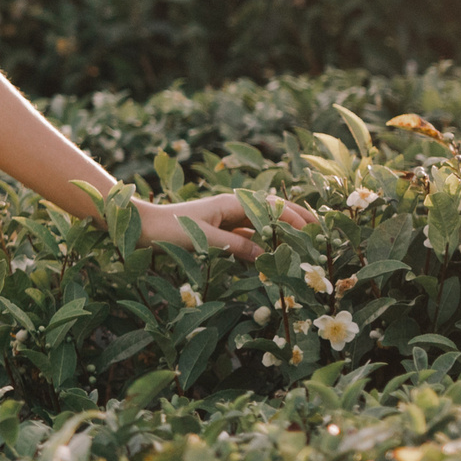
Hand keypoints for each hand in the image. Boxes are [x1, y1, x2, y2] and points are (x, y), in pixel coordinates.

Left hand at [134, 191, 316, 261]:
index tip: (315, 231)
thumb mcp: (205, 238)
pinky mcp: (219, 233)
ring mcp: (226, 221)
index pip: (272, 207)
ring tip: (303, 248)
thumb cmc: (169, 228)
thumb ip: (236, 246)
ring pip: (261, 227)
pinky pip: (247, 239)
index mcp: (231, 203)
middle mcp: (232, 209)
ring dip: (280, 235)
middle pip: (271, 213)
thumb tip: (267, 258)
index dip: (295, 218)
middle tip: (320, 235)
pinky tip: (273, 258)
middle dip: (295, 222)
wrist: (140, 228)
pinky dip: (262, 246)